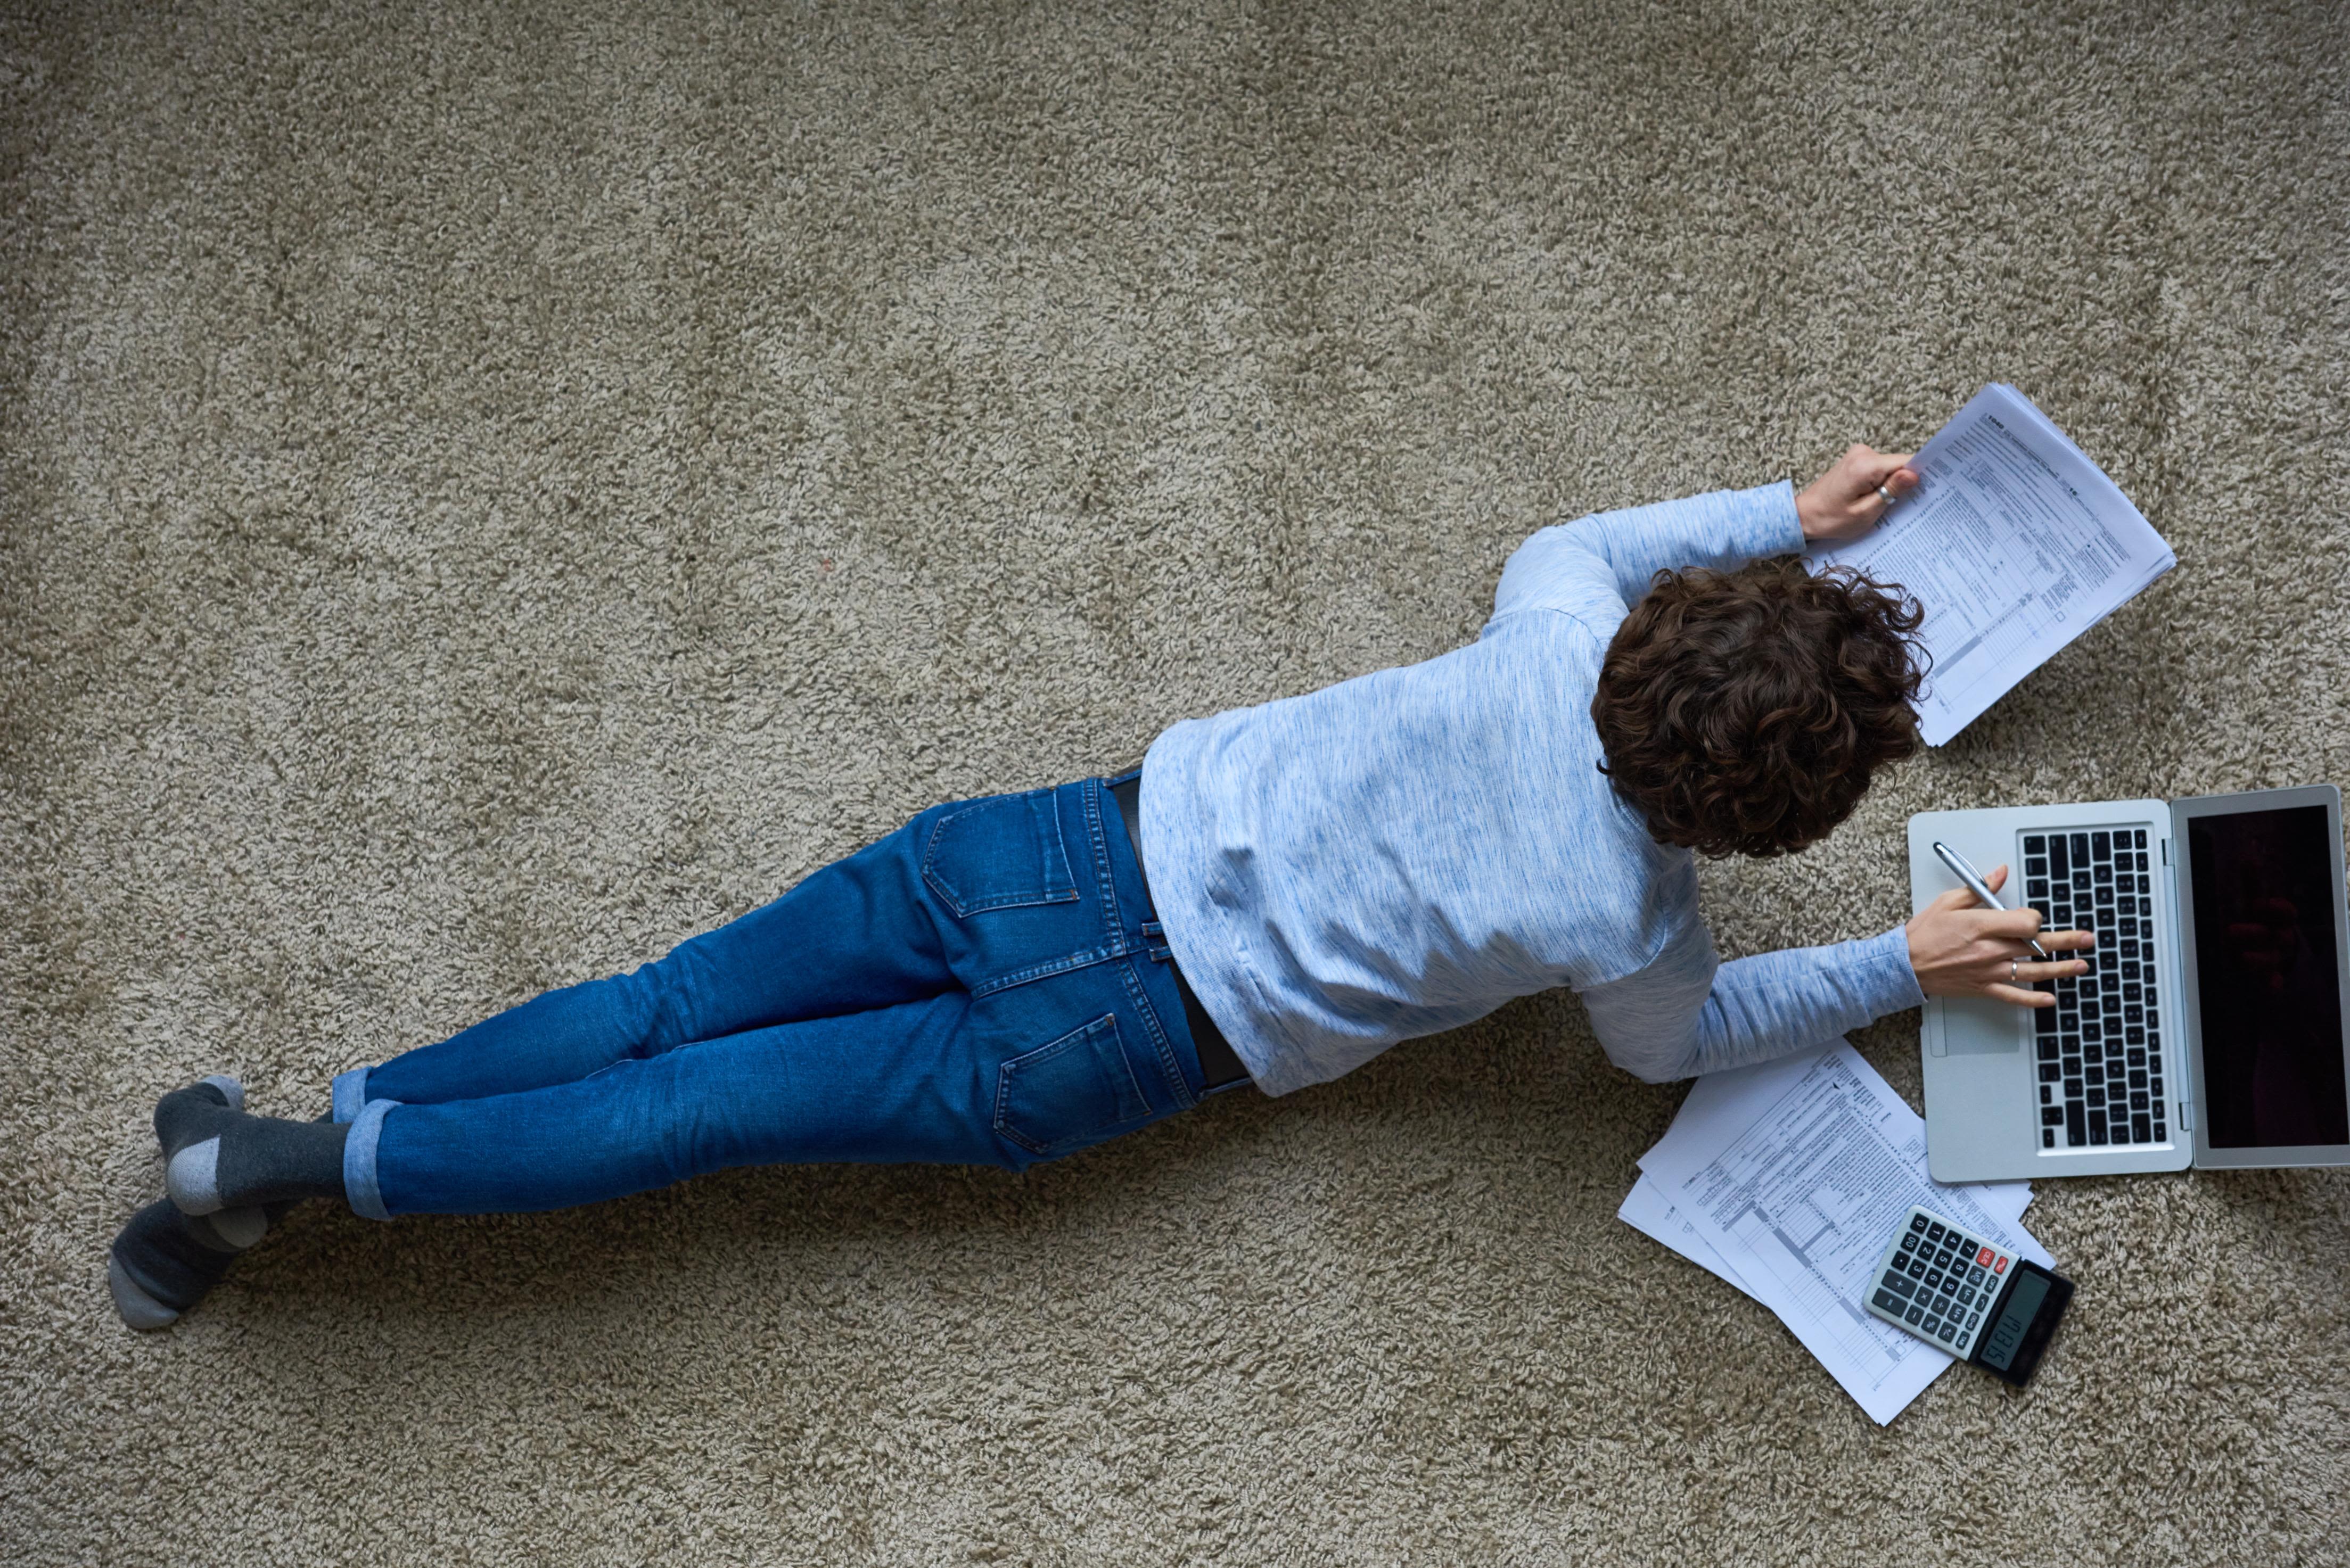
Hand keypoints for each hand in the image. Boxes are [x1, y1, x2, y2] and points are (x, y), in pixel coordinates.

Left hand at [1796, 444, 1921, 543]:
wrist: (1803, 515)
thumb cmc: (1831, 519)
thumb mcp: (1865, 512)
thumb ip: (1890, 492)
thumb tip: (1914, 475)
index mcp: (1866, 465)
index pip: (1906, 463)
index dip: (1919, 476)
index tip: (1930, 490)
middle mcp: (1863, 453)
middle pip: (1899, 464)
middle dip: (1905, 483)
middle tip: (1907, 504)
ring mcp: (1859, 454)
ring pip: (1890, 468)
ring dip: (1892, 485)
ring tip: (1889, 505)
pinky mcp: (1856, 460)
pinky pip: (1879, 469)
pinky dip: (1882, 483)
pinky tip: (1879, 499)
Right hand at [1906, 864, 2093, 1006]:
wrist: (1905, 965)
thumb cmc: (1924, 933)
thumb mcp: (1948, 901)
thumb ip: (1979, 889)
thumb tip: (2000, 873)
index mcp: (1982, 925)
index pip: (2026, 922)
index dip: (2035, 918)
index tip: (2032, 917)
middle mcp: (1990, 950)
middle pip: (2037, 946)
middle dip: (2067, 941)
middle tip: (2087, 939)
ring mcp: (1989, 971)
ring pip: (2033, 971)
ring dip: (2061, 969)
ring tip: (2081, 965)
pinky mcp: (1983, 987)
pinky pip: (2013, 996)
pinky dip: (2033, 999)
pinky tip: (2050, 999)